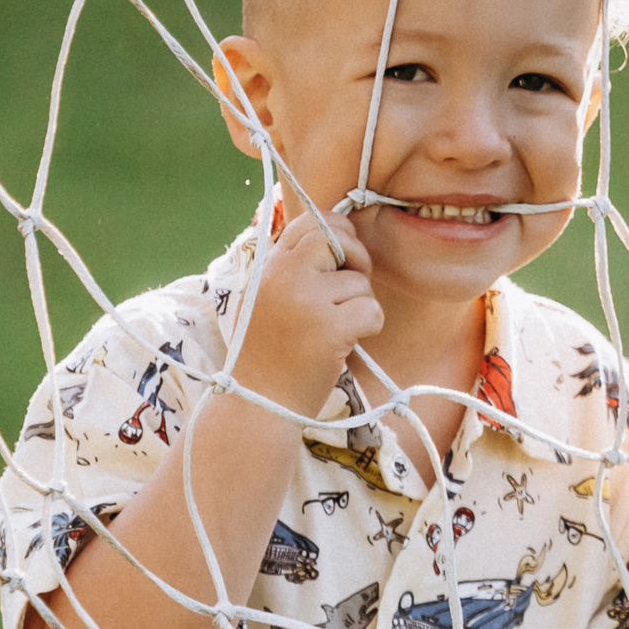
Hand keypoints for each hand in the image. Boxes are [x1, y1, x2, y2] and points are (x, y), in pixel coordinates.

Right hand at [228, 201, 381, 416]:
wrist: (257, 405)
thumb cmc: (267, 357)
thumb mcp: (264, 301)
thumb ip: (291, 270)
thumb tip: (336, 237)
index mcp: (266, 268)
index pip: (309, 224)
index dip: (336, 233)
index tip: (343, 256)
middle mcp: (282, 277)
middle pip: (337, 238)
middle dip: (357, 257)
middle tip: (353, 288)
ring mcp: (305, 301)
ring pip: (360, 283)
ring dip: (360, 306)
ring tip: (336, 331)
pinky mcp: (328, 329)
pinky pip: (371, 310)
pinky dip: (370, 327)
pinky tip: (349, 343)